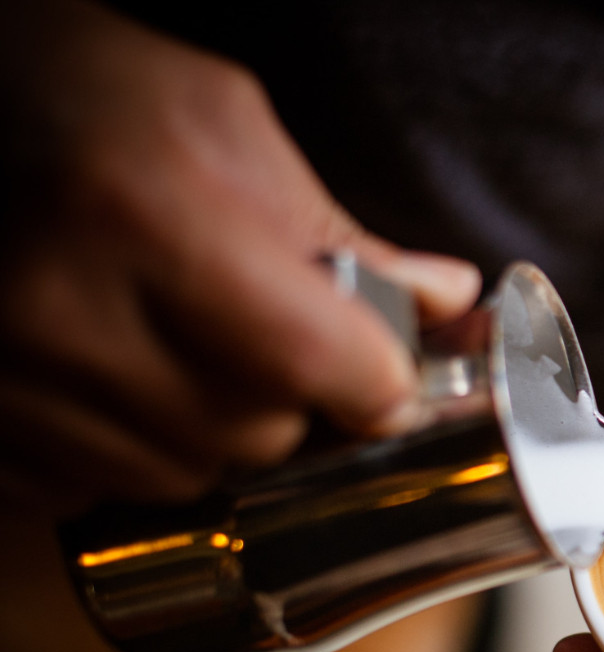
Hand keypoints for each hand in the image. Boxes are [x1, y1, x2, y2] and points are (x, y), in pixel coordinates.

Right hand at [0, 2, 479, 511]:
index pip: (311, 362)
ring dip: (209, 433)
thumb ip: (335, 228)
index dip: (374, 384)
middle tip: (268, 338)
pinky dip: (123, 450)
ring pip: (181, 476)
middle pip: (255, 435)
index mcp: (144, 214)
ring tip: (180, 346)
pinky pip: (90, 493)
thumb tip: (441, 299)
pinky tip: (113, 377)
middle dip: (291, 401)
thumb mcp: (220, 123)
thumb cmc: (75, 90)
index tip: (387, 380)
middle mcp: (58, 309)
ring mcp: (3, 381)